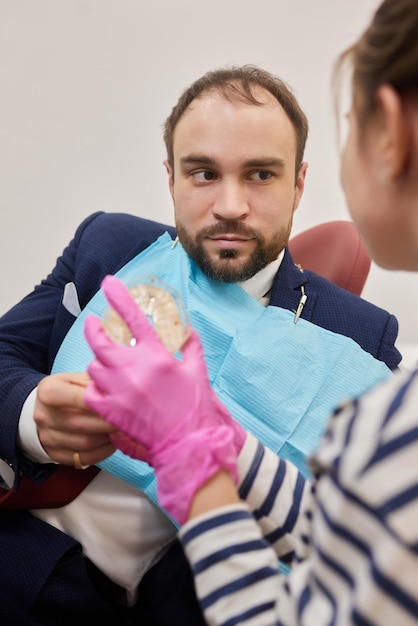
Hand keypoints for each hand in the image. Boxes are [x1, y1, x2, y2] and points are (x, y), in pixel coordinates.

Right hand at [35, 371, 116, 466]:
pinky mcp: (55, 454)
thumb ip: (95, 382)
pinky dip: (103, 451)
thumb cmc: (67, 391)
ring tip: (122, 430)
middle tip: (129, 419)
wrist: (43, 410)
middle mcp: (44, 415)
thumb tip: (119, 389)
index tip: (121, 404)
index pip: (78, 398)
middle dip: (108, 423)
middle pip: (82, 424)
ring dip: (108, 438)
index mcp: (48, 391)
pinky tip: (113, 442)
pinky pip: (84, 458)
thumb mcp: (76, 378)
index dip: (101, 403)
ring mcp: (47, 437)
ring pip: (85, 443)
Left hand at [84, 275, 245, 522]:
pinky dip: (94, 388)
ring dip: (99, 362)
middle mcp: (135, 370)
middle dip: (94, 330)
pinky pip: (92, 393)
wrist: (188, 444)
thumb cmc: (195, 407)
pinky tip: (102, 388)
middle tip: (93, 324)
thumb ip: (190, 345)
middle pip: (101, 342)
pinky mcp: (112, 412)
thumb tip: (186, 327)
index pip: (135, 318)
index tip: (108, 282)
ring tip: (106, 364)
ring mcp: (121, 392)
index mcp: (157, 357)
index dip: (119, 297)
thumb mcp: (197, 371)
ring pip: (94, 367)